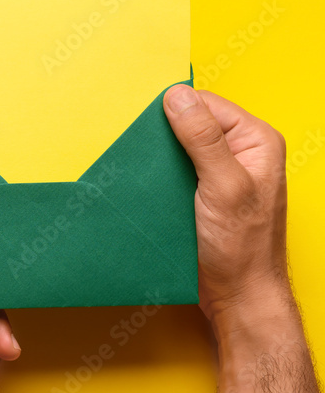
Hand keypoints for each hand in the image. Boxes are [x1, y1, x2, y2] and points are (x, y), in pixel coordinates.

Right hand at [162, 85, 294, 341]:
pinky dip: (155, 176)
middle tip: (137, 146)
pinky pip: (172, 172)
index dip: (175, 110)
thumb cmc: (241, 248)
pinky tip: (142, 184)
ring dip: (155, 158)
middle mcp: (240, 152)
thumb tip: (177, 96)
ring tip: (136, 166)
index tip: (144, 121)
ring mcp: (219, 174)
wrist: (236, 296)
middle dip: (162, 134)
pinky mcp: (200, 193)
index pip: (207, 104)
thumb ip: (203, 139)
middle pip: (191, 123)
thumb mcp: (223, 186)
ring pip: (177, 149)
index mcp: (256, 141)